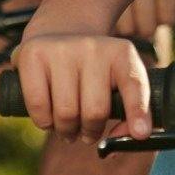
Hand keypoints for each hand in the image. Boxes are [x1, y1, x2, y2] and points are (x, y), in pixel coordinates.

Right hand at [10, 29, 151, 143]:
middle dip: (90, 132)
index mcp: (121, 53)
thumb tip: (124, 141)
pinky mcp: (33, 54)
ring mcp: (61, 49)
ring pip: (66, 113)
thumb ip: (129, 113)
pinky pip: (39, 107)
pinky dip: (44, 123)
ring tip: (67, 126)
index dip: (139, 111)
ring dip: (66, 131)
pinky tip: (49, 117)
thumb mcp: (117, 82)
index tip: (141, 134)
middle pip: (95, 111)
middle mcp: (93, 47)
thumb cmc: (93, 71)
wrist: (59, 33)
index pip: (134, 84)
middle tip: (86, 133)